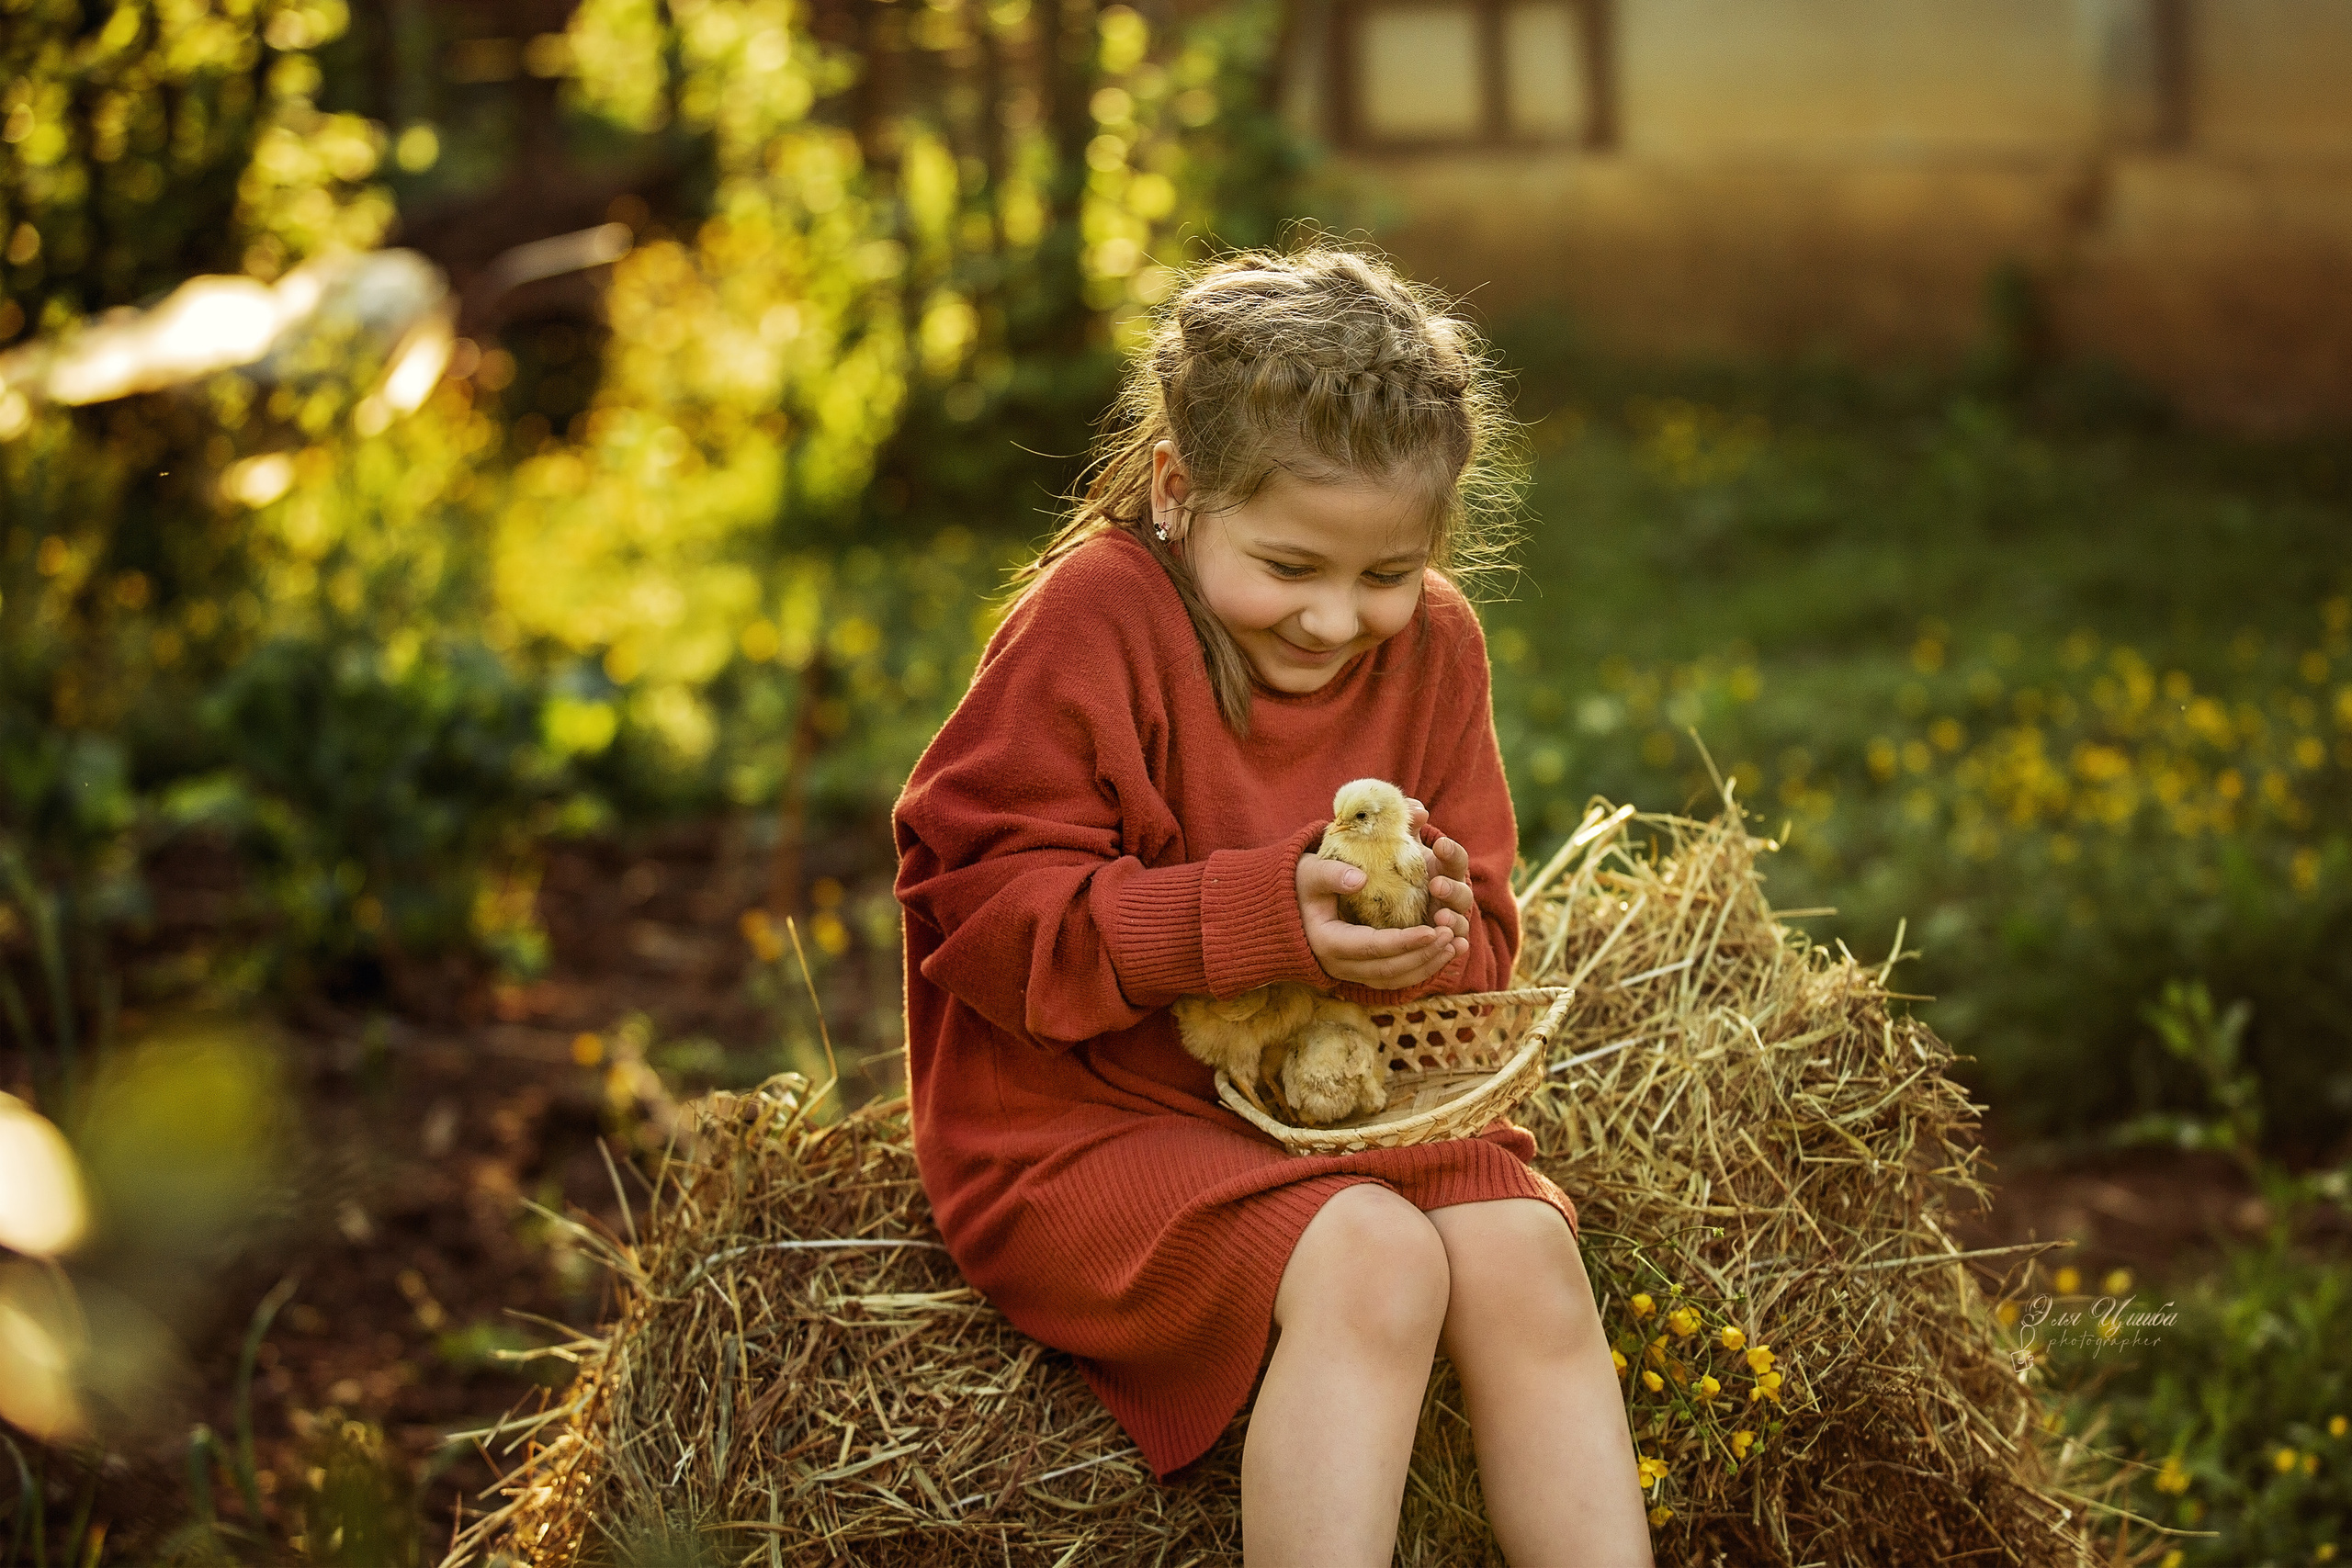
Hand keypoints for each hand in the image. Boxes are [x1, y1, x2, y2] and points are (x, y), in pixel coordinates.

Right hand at [1296, 853, 1463, 990]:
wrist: (1281, 911)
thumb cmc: (1297, 886)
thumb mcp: (1308, 873)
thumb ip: (1330, 874)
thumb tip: (1359, 880)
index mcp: (1328, 943)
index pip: (1373, 947)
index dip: (1405, 942)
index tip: (1434, 929)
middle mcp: (1339, 966)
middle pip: (1389, 969)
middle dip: (1424, 954)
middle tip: (1451, 934)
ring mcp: (1350, 973)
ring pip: (1395, 980)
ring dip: (1427, 966)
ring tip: (1454, 946)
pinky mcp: (1359, 972)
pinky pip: (1394, 979)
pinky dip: (1419, 970)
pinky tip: (1441, 954)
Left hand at [1405, 798, 1480, 951]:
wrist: (1374, 905)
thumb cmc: (1391, 868)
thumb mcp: (1395, 846)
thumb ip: (1405, 825)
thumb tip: (1416, 809)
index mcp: (1442, 868)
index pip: (1455, 858)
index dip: (1451, 852)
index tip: (1440, 845)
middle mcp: (1449, 893)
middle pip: (1462, 891)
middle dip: (1453, 888)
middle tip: (1435, 885)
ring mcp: (1447, 919)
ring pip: (1460, 920)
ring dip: (1454, 918)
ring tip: (1441, 917)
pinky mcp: (1439, 942)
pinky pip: (1453, 947)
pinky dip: (1457, 947)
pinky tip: (1455, 947)